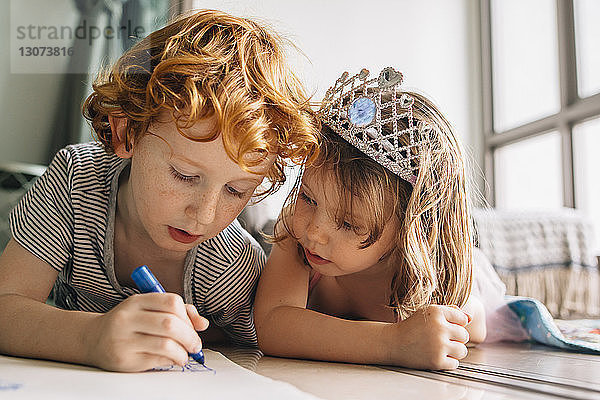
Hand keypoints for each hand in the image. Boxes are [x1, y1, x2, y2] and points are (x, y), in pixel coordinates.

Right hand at [85, 293, 208, 371]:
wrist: (92, 339)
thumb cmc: (129, 323)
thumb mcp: (148, 309)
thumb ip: (177, 312)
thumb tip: (202, 324)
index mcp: (137, 301)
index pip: (171, 302)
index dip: (188, 316)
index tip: (194, 326)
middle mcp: (128, 318)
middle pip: (170, 324)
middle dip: (190, 336)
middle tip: (196, 345)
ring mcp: (124, 339)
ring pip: (165, 344)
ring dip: (183, 351)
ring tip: (185, 354)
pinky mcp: (124, 360)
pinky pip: (157, 360)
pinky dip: (172, 360)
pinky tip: (173, 359)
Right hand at [387, 305, 469, 369]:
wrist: (392, 343)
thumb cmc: (412, 327)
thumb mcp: (428, 312)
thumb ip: (450, 312)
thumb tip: (470, 318)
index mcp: (437, 311)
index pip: (462, 319)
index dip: (454, 325)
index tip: (442, 327)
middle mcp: (439, 327)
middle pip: (464, 336)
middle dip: (455, 339)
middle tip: (439, 339)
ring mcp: (438, 345)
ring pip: (462, 351)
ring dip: (453, 351)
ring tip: (438, 348)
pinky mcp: (436, 361)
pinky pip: (454, 363)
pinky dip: (446, 362)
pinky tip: (435, 356)